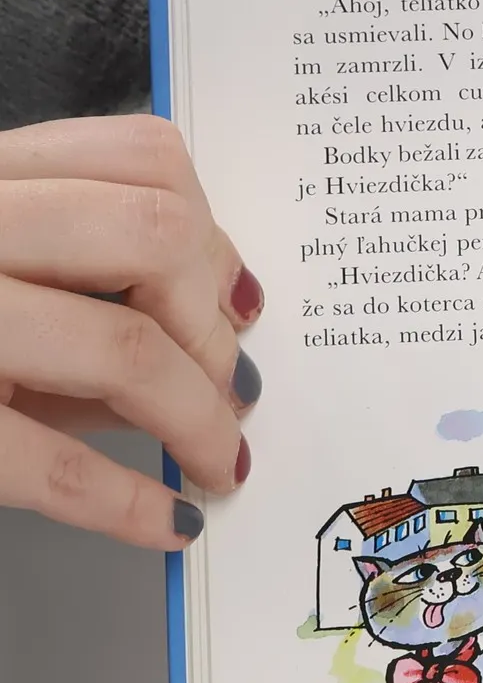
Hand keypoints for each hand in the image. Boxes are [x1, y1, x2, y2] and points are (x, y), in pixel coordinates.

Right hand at [0, 116, 259, 546]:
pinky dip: (127, 503)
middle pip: (155, 233)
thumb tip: (216, 347)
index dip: (214, 233)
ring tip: (215, 461)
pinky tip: (164, 525)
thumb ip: (82, 288)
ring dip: (194, 417)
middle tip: (230, 389)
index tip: (237, 303)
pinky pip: (46, 462)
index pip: (143, 157)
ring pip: (122, 343)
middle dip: (213, 322)